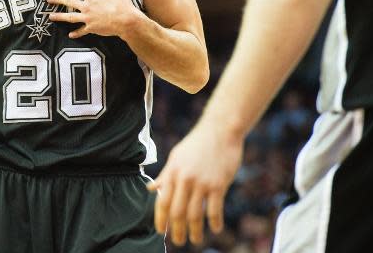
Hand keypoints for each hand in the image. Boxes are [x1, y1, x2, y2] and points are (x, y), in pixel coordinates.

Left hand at [47, 0, 138, 38]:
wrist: (125, 20)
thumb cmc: (122, 5)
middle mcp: (87, 6)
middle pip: (68, 1)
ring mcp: (87, 18)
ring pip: (70, 17)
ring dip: (59, 16)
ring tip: (50, 16)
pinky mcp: (91, 28)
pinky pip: (81, 31)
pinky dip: (76, 33)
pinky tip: (70, 35)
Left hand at [149, 122, 242, 245]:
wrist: (220, 131)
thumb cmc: (197, 144)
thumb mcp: (176, 157)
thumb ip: (165, 175)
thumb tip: (151, 189)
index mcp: (172, 172)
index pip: (163, 201)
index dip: (161, 219)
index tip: (161, 231)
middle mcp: (185, 179)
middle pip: (178, 211)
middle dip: (176, 230)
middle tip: (178, 242)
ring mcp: (202, 183)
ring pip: (195, 214)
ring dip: (195, 231)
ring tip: (195, 240)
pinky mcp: (218, 185)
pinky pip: (214, 209)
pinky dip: (214, 222)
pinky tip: (214, 229)